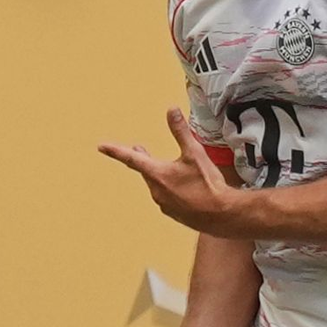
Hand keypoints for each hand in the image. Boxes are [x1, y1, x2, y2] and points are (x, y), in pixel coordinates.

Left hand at [99, 107, 235, 232]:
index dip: (115, 151)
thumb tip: (171, 110)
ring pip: (156, 184)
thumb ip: (181, 131)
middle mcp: (156, 190)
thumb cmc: (208, 185)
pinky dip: (170, 188)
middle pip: (145, 171)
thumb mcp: (194, 153)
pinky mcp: (174, 213)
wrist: (224, 215)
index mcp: (157, 174)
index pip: (131, 158)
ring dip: (157, 174)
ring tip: (162, 168)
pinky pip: (167, 197)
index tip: (101, 146)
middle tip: (137, 150)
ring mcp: (164, 204)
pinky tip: (181, 187)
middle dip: (141, 159)